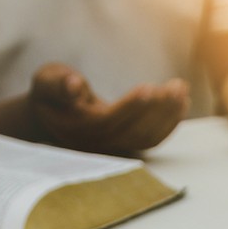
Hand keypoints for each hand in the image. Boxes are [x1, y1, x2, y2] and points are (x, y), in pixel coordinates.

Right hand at [29, 63, 187, 153]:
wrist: (51, 113)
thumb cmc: (50, 92)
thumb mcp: (46, 81)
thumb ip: (58, 84)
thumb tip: (74, 85)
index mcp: (77, 128)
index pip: (108, 121)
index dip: (130, 107)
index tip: (149, 87)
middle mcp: (96, 144)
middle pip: (132, 132)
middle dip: (158, 109)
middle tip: (176, 86)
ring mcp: (112, 147)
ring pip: (145, 138)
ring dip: (168, 116)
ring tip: (182, 89)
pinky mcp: (125, 144)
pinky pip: (150, 140)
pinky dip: (169, 123)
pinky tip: (181, 103)